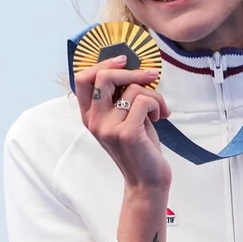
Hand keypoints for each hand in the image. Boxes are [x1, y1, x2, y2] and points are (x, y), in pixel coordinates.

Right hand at [75, 55, 171, 191]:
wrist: (147, 180)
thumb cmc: (139, 145)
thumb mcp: (124, 117)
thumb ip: (120, 96)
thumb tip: (132, 67)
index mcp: (90, 115)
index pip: (82, 79)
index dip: (103, 63)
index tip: (125, 61)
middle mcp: (94, 121)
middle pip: (103, 76)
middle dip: (132, 71)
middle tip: (151, 76)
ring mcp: (108, 127)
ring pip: (133, 88)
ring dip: (154, 95)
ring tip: (158, 110)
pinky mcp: (126, 133)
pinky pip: (144, 100)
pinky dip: (157, 104)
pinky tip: (159, 117)